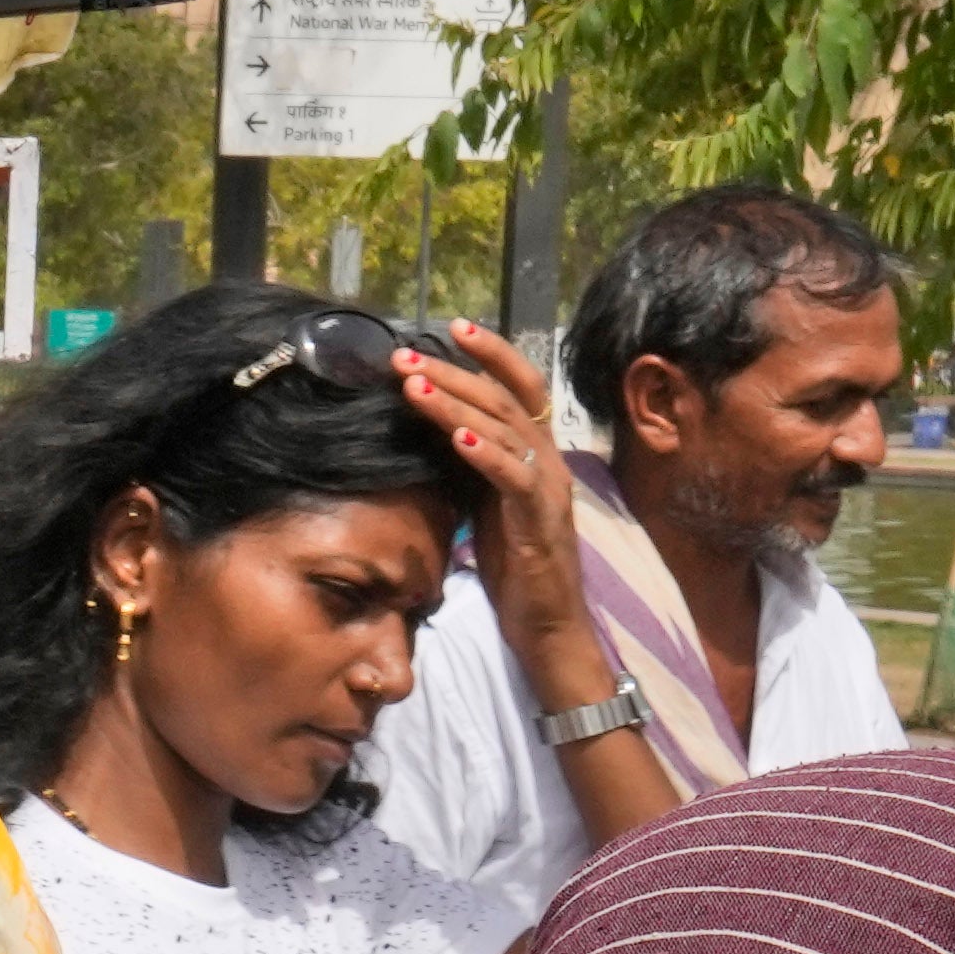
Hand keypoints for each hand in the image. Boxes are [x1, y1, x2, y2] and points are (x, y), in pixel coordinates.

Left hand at [393, 323, 605, 685]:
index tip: (451, 327)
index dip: (491, 354)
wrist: (548, 626)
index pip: (518, 387)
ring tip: (414, 386)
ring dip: (455, 405)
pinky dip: (485, 453)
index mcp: (535, 454)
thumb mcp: (488, 505)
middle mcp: (548, 462)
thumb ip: (472, 466)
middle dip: (453, 373)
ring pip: (503, 430)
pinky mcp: (540, 521)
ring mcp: (547, 489)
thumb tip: (434, 433)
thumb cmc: (517, 568)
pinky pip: (514, 477)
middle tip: (406, 357)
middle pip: (501, 399)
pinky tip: (457, 437)